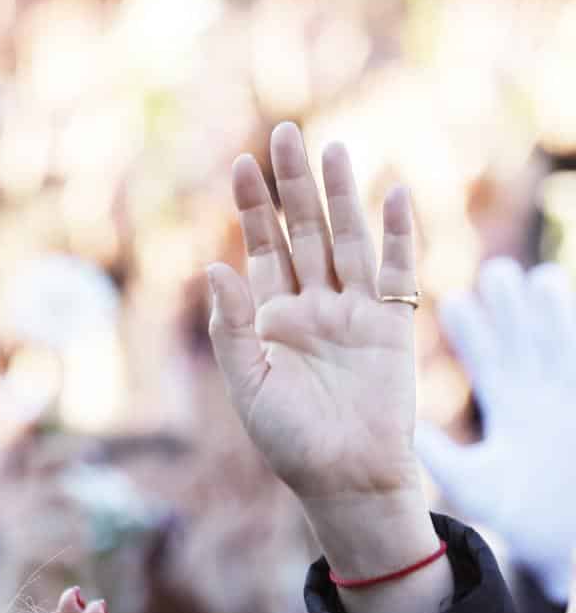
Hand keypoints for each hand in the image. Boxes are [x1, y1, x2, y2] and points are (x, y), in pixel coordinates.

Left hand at [206, 123, 446, 612]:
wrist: (344, 478)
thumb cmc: (288, 438)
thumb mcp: (246, 380)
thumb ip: (233, 322)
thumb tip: (214, 265)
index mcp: (271, 313)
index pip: (261, 244)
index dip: (252, 205)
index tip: (240, 163)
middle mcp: (312, 302)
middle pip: (304, 229)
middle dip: (294, 184)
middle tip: (285, 133)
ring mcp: (354, 310)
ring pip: (347, 240)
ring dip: (342, 196)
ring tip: (335, 149)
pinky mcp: (393, 326)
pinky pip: (397, 272)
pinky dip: (398, 235)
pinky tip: (394, 195)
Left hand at [416, 259, 575, 601]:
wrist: (570, 544)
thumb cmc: (521, 520)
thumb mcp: (475, 486)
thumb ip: (442, 459)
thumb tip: (411, 429)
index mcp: (507, 406)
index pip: (485, 357)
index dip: (472, 329)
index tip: (453, 299)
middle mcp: (541, 394)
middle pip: (524, 338)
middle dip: (512, 307)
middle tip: (497, 270)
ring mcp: (573, 398)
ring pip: (562, 345)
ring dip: (554, 315)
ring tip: (542, 280)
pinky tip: (572, 310)